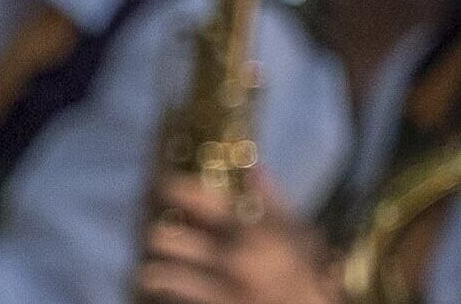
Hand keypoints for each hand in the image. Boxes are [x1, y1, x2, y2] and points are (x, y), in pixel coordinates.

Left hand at [135, 176, 335, 303]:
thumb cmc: (306, 275)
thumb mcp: (300, 234)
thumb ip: (275, 202)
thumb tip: (253, 169)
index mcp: (255, 233)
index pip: (201, 199)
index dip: (174, 187)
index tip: (163, 185)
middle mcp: (233, 259)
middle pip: (164, 237)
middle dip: (156, 235)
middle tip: (159, 233)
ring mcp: (220, 290)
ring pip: (157, 274)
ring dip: (154, 270)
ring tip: (157, 268)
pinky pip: (168, 299)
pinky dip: (164, 294)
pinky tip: (170, 290)